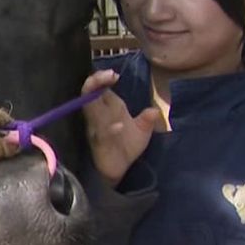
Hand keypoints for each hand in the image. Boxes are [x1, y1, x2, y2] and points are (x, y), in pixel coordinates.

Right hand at [82, 70, 160, 187]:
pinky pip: (102, 135)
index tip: (114, 74)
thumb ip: (146, 119)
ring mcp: (97, 129)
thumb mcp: (142, 131)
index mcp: (108, 109)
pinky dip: (110, 130)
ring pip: (90, 111)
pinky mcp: (100, 144)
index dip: (103, 78)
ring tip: (104, 87)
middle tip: (109, 74)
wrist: (122, 170)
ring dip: (95, 99)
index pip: (100, 88)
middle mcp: (99, 116)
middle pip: (89, 95)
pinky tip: (119, 125)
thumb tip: (155, 111)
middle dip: (95, 82)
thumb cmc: (127, 146)